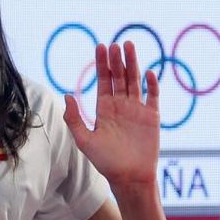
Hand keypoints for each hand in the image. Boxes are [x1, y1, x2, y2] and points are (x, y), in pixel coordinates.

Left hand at [63, 41, 159, 187]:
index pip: (104, 80)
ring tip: (129, 46)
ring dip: (133, 64)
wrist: (129, 177)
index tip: (100, 46)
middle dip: (116, 60)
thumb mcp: (84, 139)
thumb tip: (67, 95)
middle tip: (115, 43)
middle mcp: (121, 106)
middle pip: (119, 77)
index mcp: (104, 109)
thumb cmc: (105, 161)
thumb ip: (74, 118)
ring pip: (135, 81)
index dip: (102, 64)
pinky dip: (152, 85)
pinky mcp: (152, 117)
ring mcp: (137, 110)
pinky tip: (148, 73)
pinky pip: (153, 97)